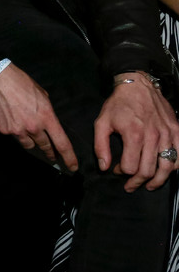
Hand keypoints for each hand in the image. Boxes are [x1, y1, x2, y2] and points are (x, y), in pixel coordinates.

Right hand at [0, 63, 78, 170]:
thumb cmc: (21, 83)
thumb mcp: (42, 95)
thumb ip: (47, 112)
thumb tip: (47, 121)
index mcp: (47, 117)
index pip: (62, 143)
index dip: (69, 157)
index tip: (73, 167)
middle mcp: (33, 127)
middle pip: (45, 146)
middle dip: (50, 152)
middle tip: (52, 155)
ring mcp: (18, 130)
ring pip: (29, 145)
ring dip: (32, 142)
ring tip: (29, 134)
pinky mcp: (5, 130)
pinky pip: (14, 136)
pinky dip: (16, 132)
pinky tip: (12, 121)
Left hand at [95, 73, 178, 191]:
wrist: (137, 86)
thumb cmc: (118, 104)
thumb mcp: (102, 122)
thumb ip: (101, 146)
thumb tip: (104, 166)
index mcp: (134, 135)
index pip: (131, 167)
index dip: (122, 173)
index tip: (117, 171)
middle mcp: (153, 137)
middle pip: (148, 170)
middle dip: (138, 182)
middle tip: (131, 185)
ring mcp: (167, 135)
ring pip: (167, 167)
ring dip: (158, 180)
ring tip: (150, 185)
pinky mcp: (176, 131)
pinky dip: (176, 166)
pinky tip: (167, 170)